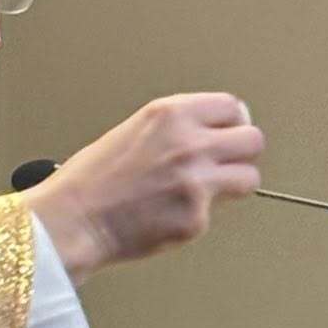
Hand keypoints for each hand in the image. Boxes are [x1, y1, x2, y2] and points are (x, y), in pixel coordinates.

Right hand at [26, 92, 263, 282]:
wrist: (74, 219)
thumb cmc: (94, 179)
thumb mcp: (137, 131)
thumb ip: (178, 128)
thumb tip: (216, 132)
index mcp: (171, 114)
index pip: (232, 108)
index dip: (232, 123)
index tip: (228, 134)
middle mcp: (189, 143)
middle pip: (253, 140)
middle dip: (242, 153)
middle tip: (226, 163)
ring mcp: (196, 182)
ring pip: (249, 178)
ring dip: (233, 184)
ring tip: (205, 190)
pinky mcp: (196, 218)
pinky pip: (216, 213)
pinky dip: (198, 216)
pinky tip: (170, 214)